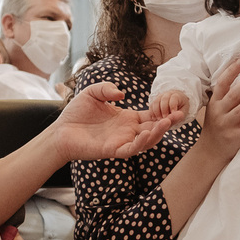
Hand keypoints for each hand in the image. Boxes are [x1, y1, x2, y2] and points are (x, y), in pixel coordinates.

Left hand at [55, 82, 171, 160]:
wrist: (60, 131)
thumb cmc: (76, 114)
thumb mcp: (92, 93)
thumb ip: (107, 89)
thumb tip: (122, 93)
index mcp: (127, 119)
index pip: (150, 116)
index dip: (162, 112)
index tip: (174, 106)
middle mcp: (127, 131)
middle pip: (153, 129)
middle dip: (167, 123)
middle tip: (180, 115)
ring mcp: (122, 142)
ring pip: (146, 141)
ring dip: (158, 133)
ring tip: (167, 123)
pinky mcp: (113, 150)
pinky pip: (131, 149)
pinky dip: (141, 143)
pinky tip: (148, 134)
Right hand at [151, 90, 188, 122]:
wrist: (175, 106)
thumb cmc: (180, 111)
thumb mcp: (182, 114)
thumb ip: (178, 115)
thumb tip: (174, 114)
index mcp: (177, 96)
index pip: (174, 98)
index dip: (172, 106)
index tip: (172, 114)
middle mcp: (168, 94)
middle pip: (164, 99)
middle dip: (164, 109)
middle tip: (165, 118)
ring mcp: (160, 97)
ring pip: (156, 101)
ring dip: (157, 111)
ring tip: (159, 119)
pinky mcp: (155, 101)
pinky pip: (151, 105)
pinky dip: (152, 112)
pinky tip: (154, 118)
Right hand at [198, 57, 239, 163]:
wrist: (209, 151)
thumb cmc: (216, 126)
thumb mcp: (215, 108)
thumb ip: (225, 95)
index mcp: (215, 102)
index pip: (222, 83)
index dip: (232, 70)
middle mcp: (219, 111)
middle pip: (234, 94)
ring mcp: (225, 125)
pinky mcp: (233, 137)